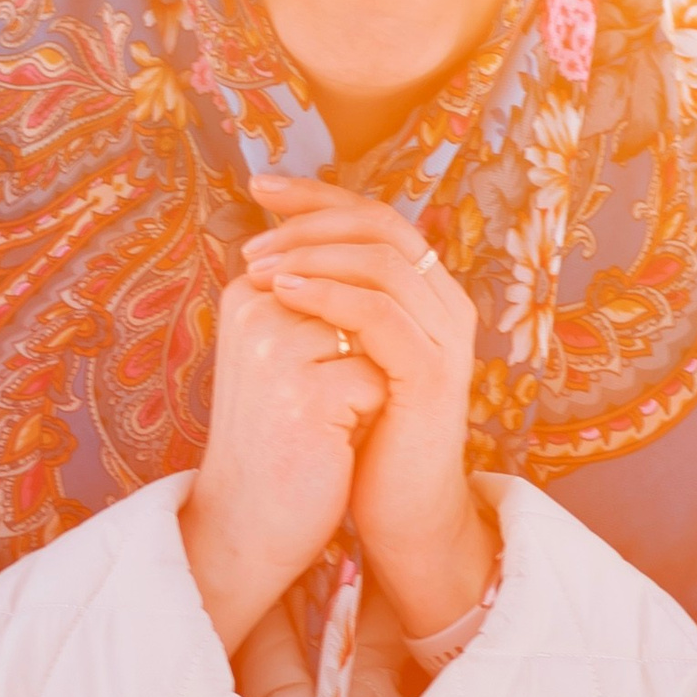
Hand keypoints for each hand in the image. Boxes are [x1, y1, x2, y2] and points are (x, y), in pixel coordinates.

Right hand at [178, 264, 385, 651]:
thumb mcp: (280, 352)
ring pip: (377, 338)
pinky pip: (380, 380)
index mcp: (246, 293)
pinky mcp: (308, 394)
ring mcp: (278, 351)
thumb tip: (386, 253)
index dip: (345, 334)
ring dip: (366, 383)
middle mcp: (255, 312)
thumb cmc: (276, 434)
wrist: (245, 520)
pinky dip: (369, 415)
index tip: (300, 379)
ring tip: (321, 420)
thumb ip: (314, 300)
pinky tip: (328, 442)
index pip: (341, 277)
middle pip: (362, 304)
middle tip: (314, 406)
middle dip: (360, 356)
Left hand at [238, 175, 494, 640]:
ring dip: (311, 253)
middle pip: (381, 225)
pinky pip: (379, 312)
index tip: (258, 185)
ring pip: (382, 260)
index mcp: (425, 293)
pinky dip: (327, 294)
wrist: (401, 512)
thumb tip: (266, 252)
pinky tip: (284, 293)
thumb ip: (324, 304)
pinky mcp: (432, 373)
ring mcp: (444, 337)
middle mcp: (444, 304)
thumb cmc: (364, 434)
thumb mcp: (341, 355)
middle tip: (252, 232)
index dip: (318, 193)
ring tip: (257, 265)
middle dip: (310, 217)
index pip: (374, 216)